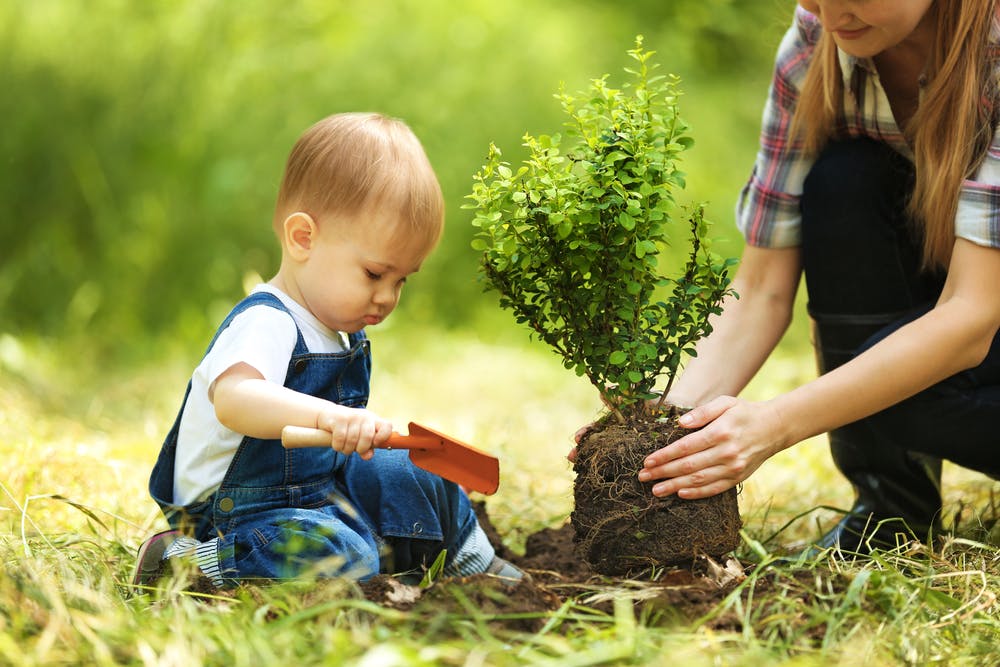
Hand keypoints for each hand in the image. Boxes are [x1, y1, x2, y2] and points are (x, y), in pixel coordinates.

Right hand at [317, 405, 392, 459]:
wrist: (327, 415)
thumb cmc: (347, 428)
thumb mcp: (359, 437)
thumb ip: (366, 448)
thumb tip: (368, 456)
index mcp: (373, 420)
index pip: (387, 427)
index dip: (383, 437)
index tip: (375, 444)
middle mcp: (365, 416)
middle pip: (368, 436)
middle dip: (361, 448)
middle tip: (355, 449)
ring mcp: (352, 416)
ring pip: (352, 440)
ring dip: (347, 449)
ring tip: (344, 447)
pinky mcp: (339, 419)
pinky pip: (340, 439)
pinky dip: (338, 446)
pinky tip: (337, 444)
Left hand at [637, 396, 788, 498]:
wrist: (774, 428)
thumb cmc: (744, 412)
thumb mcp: (725, 402)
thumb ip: (702, 412)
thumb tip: (680, 423)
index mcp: (720, 432)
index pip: (685, 447)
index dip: (664, 456)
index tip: (647, 461)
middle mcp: (727, 452)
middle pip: (688, 466)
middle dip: (663, 473)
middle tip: (643, 477)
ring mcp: (733, 468)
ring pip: (699, 480)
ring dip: (674, 486)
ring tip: (655, 490)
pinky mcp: (738, 478)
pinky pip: (714, 489)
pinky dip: (696, 493)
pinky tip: (680, 493)